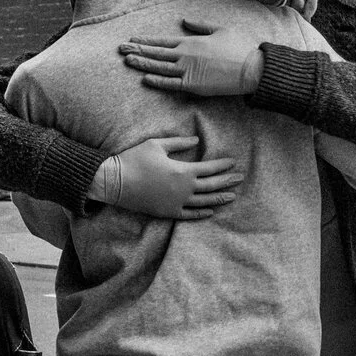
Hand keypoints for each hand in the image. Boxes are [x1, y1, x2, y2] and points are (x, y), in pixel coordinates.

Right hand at [93, 134, 244, 219]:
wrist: (115, 182)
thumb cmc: (135, 159)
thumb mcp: (157, 145)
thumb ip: (179, 142)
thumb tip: (196, 140)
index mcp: (183, 171)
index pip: (210, 168)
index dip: (223, 165)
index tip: (233, 162)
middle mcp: (184, 189)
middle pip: (212, 186)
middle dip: (227, 181)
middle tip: (240, 178)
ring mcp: (177, 203)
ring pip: (204, 202)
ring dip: (219, 199)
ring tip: (232, 196)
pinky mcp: (167, 212)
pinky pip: (189, 215)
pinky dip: (201, 213)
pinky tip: (210, 211)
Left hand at [119, 21, 264, 97]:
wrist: (250, 68)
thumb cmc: (238, 47)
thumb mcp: (219, 29)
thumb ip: (199, 25)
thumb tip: (184, 21)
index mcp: (191, 41)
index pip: (162, 40)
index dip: (146, 40)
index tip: (132, 38)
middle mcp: (185, 55)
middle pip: (156, 52)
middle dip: (137, 50)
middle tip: (120, 48)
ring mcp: (187, 71)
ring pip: (159, 67)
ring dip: (142, 64)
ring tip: (127, 60)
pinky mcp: (193, 86)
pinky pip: (170, 84)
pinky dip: (157, 81)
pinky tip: (145, 79)